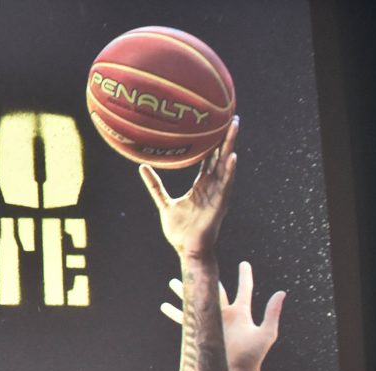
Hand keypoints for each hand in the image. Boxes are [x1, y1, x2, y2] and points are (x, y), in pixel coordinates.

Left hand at [139, 116, 238, 260]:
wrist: (186, 249)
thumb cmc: (179, 229)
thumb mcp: (164, 203)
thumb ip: (155, 185)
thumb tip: (142, 167)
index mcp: (201, 185)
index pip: (209, 158)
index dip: (213, 142)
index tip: (215, 123)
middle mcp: (212, 186)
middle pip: (220, 157)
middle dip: (226, 137)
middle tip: (231, 117)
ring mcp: (218, 194)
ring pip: (225, 166)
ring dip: (230, 146)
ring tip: (234, 128)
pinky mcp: (220, 204)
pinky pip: (226, 185)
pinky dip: (230, 171)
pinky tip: (233, 157)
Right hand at [160, 260, 283, 370]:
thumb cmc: (254, 356)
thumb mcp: (266, 333)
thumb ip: (272, 312)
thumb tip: (282, 292)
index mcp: (241, 312)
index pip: (244, 290)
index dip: (245, 277)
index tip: (244, 264)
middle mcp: (224, 314)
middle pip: (214, 292)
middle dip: (205, 280)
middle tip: (196, 267)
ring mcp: (210, 322)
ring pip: (196, 302)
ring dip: (185, 293)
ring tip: (173, 282)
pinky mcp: (200, 332)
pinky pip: (185, 320)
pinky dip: (175, 313)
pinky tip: (164, 306)